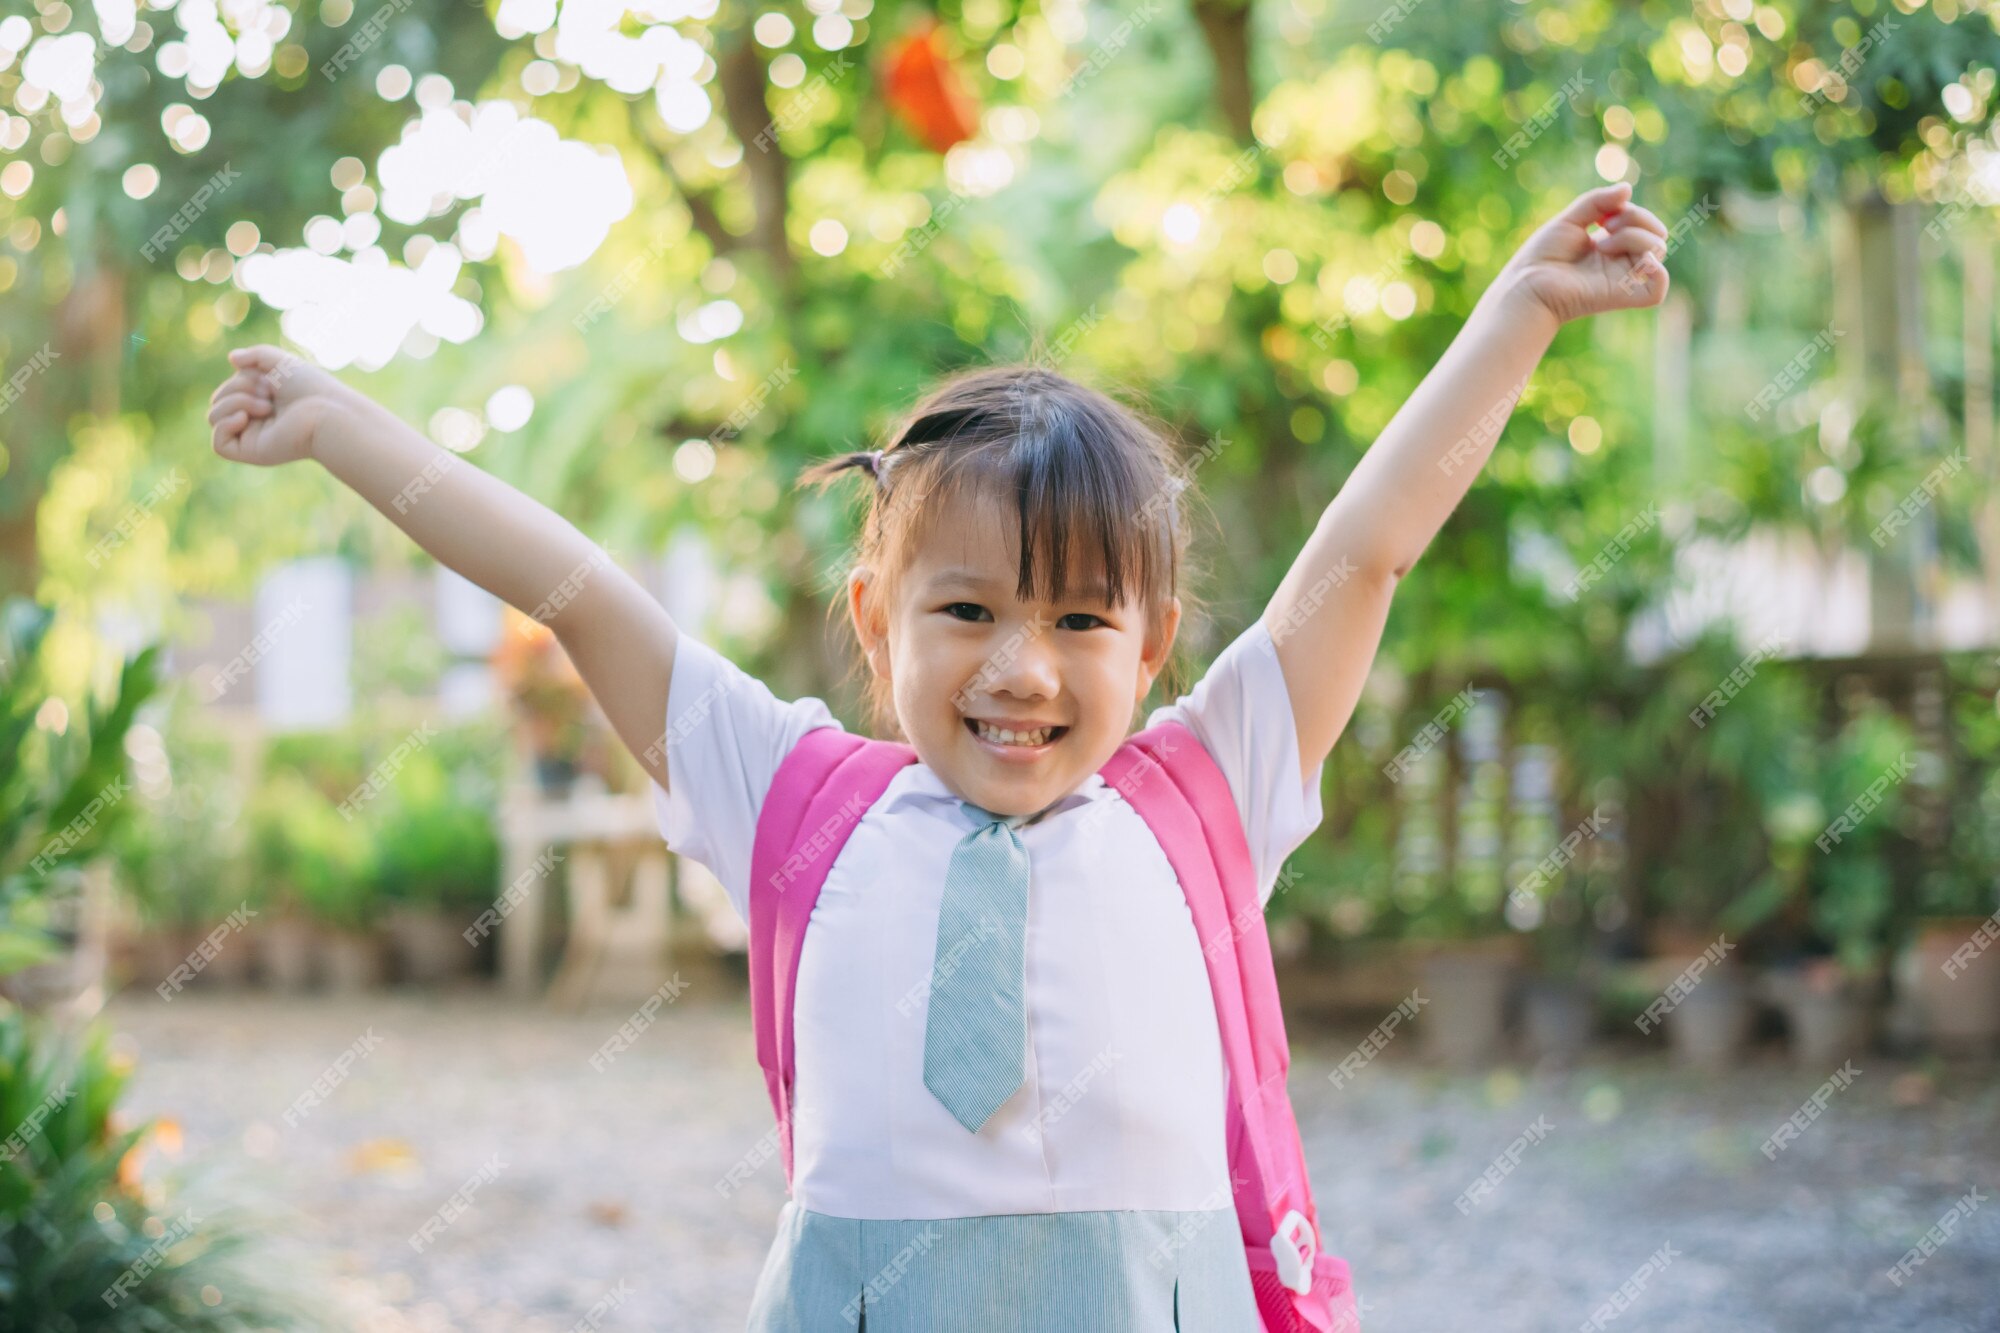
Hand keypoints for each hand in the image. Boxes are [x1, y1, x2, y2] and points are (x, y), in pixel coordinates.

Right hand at [208, 344, 346, 465]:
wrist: (326, 412)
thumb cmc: (309, 387)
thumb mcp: (279, 361)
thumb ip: (255, 355)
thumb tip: (232, 359)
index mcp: (261, 399)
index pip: (230, 386)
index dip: (243, 377)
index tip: (269, 379)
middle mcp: (256, 419)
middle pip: (218, 400)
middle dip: (238, 388)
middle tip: (268, 393)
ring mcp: (252, 436)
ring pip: (213, 417)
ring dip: (235, 402)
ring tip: (266, 407)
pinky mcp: (252, 452)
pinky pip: (219, 445)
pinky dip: (224, 426)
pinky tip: (243, 418)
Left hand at [1493, 182, 1670, 326]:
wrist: (1526, 284)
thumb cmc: (1541, 256)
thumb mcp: (1570, 219)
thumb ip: (1598, 201)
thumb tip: (1628, 188)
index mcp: (1611, 246)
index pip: (1641, 222)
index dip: (1629, 210)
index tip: (1600, 215)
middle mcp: (1620, 263)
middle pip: (1656, 234)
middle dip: (1637, 218)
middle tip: (1605, 225)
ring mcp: (1623, 280)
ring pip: (1657, 251)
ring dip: (1635, 236)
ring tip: (1602, 244)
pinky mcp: (1622, 297)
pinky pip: (1657, 288)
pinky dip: (1654, 270)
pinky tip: (1633, 260)